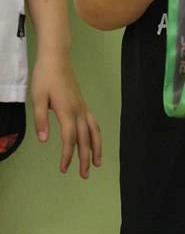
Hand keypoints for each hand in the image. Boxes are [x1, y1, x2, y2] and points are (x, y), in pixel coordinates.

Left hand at [31, 52, 100, 177]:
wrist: (57, 57)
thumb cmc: (45, 76)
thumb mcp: (37, 98)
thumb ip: (41, 120)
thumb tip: (44, 141)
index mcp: (67, 110)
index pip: (70, 138)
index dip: (67, 154)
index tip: (64, 168)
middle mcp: (78, 109)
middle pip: (85, 138)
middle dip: (86, 157)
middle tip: (84, 175)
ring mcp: (82, 105)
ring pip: (94, 130)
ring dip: (96, 147)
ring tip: (97, 163)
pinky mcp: (82, 102)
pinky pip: (93, 121)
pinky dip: (96, 134)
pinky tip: (94, 140)